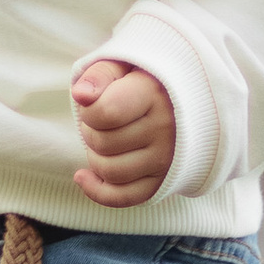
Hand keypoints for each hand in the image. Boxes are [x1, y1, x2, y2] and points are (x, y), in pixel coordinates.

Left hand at [72, 58, 175, 208]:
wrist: (182, 100)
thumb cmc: (141, 81)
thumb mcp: (121, 66)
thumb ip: (98, 75)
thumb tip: (81, 95)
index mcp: (154, 95)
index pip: (105, 114)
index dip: (88, 111)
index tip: (95, 103)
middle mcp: (166, 129)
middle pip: (103, 144)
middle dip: (89, 132)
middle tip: (101, 121)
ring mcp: (166, 159)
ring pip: (110, 171)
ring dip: (94, 157)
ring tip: (103, 140)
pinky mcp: (162, 182)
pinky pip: (123, 197)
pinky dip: (97, 191)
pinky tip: (83, 176)